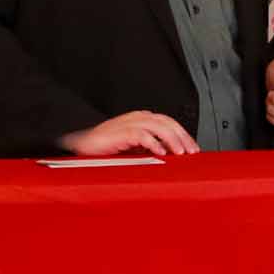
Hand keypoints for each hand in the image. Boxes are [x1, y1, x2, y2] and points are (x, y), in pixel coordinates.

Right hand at [61, 111, 198, 156]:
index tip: (193, 148)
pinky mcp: (121, 132)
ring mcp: (129, 123)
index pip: (169, 123)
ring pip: (159, 127)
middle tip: (192, 152)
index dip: (183, 135)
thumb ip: (151, 147)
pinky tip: (161, 153)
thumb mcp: (134, 147)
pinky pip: (142, 135)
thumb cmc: (105, 147)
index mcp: (142, 119)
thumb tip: (171, 155)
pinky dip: (154, 143)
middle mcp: (138, 118)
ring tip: (180, 153)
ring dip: (172, 140)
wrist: (79, 144)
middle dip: (182, 137)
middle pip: (168, 123)